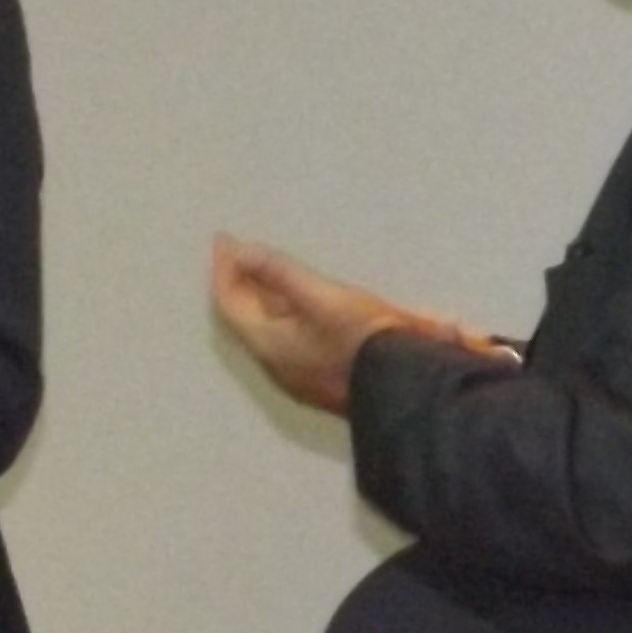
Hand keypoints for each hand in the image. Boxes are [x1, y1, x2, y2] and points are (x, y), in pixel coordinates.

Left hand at [209, 232, 490, 414]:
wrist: (407, 390)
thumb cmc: (362, 342)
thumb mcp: (320, 297)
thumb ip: (280, 272)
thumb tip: (244, 253)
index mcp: (268, 346)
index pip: (229, 302)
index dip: (224, 269)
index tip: (224, 241)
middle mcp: (277, 365)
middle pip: (247, 317)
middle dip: (243, 283)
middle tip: (241, 254)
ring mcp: (301, 376)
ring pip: (270, 330)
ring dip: (266, 299)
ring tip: (268, 271)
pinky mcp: (324, 379)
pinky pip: (293, 340)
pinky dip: (289, 314)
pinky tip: (304, 302)